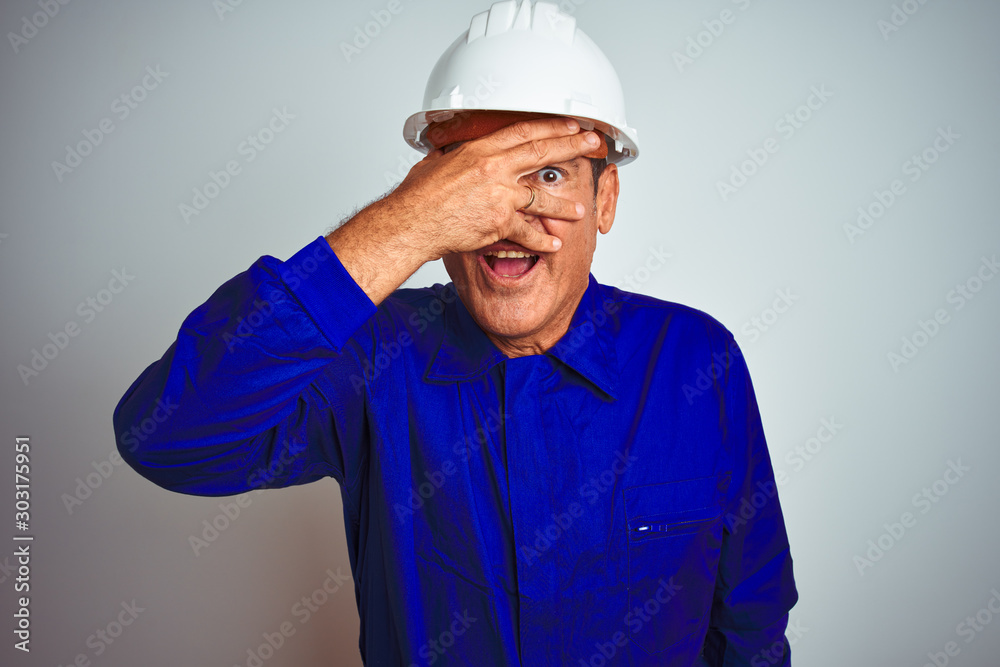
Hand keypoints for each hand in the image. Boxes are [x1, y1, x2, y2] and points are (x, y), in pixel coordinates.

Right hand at [388, 117, 600, 260]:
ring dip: (564, 203)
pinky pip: (528, 231)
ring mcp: (500, 195)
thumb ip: (451, 156)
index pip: (524, 132)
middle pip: (542, 153)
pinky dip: (542, 239)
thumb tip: (450, 152)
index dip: (550, 127)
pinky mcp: (500, 222)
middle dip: (572, 146)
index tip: (568, 124)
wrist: (414, 223)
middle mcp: (494, 168)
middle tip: (592, 143)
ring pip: (542, 196)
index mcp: (480, 150)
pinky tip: (554, 242)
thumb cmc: (419, 197)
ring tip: (580, 209)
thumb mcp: (436, 163)